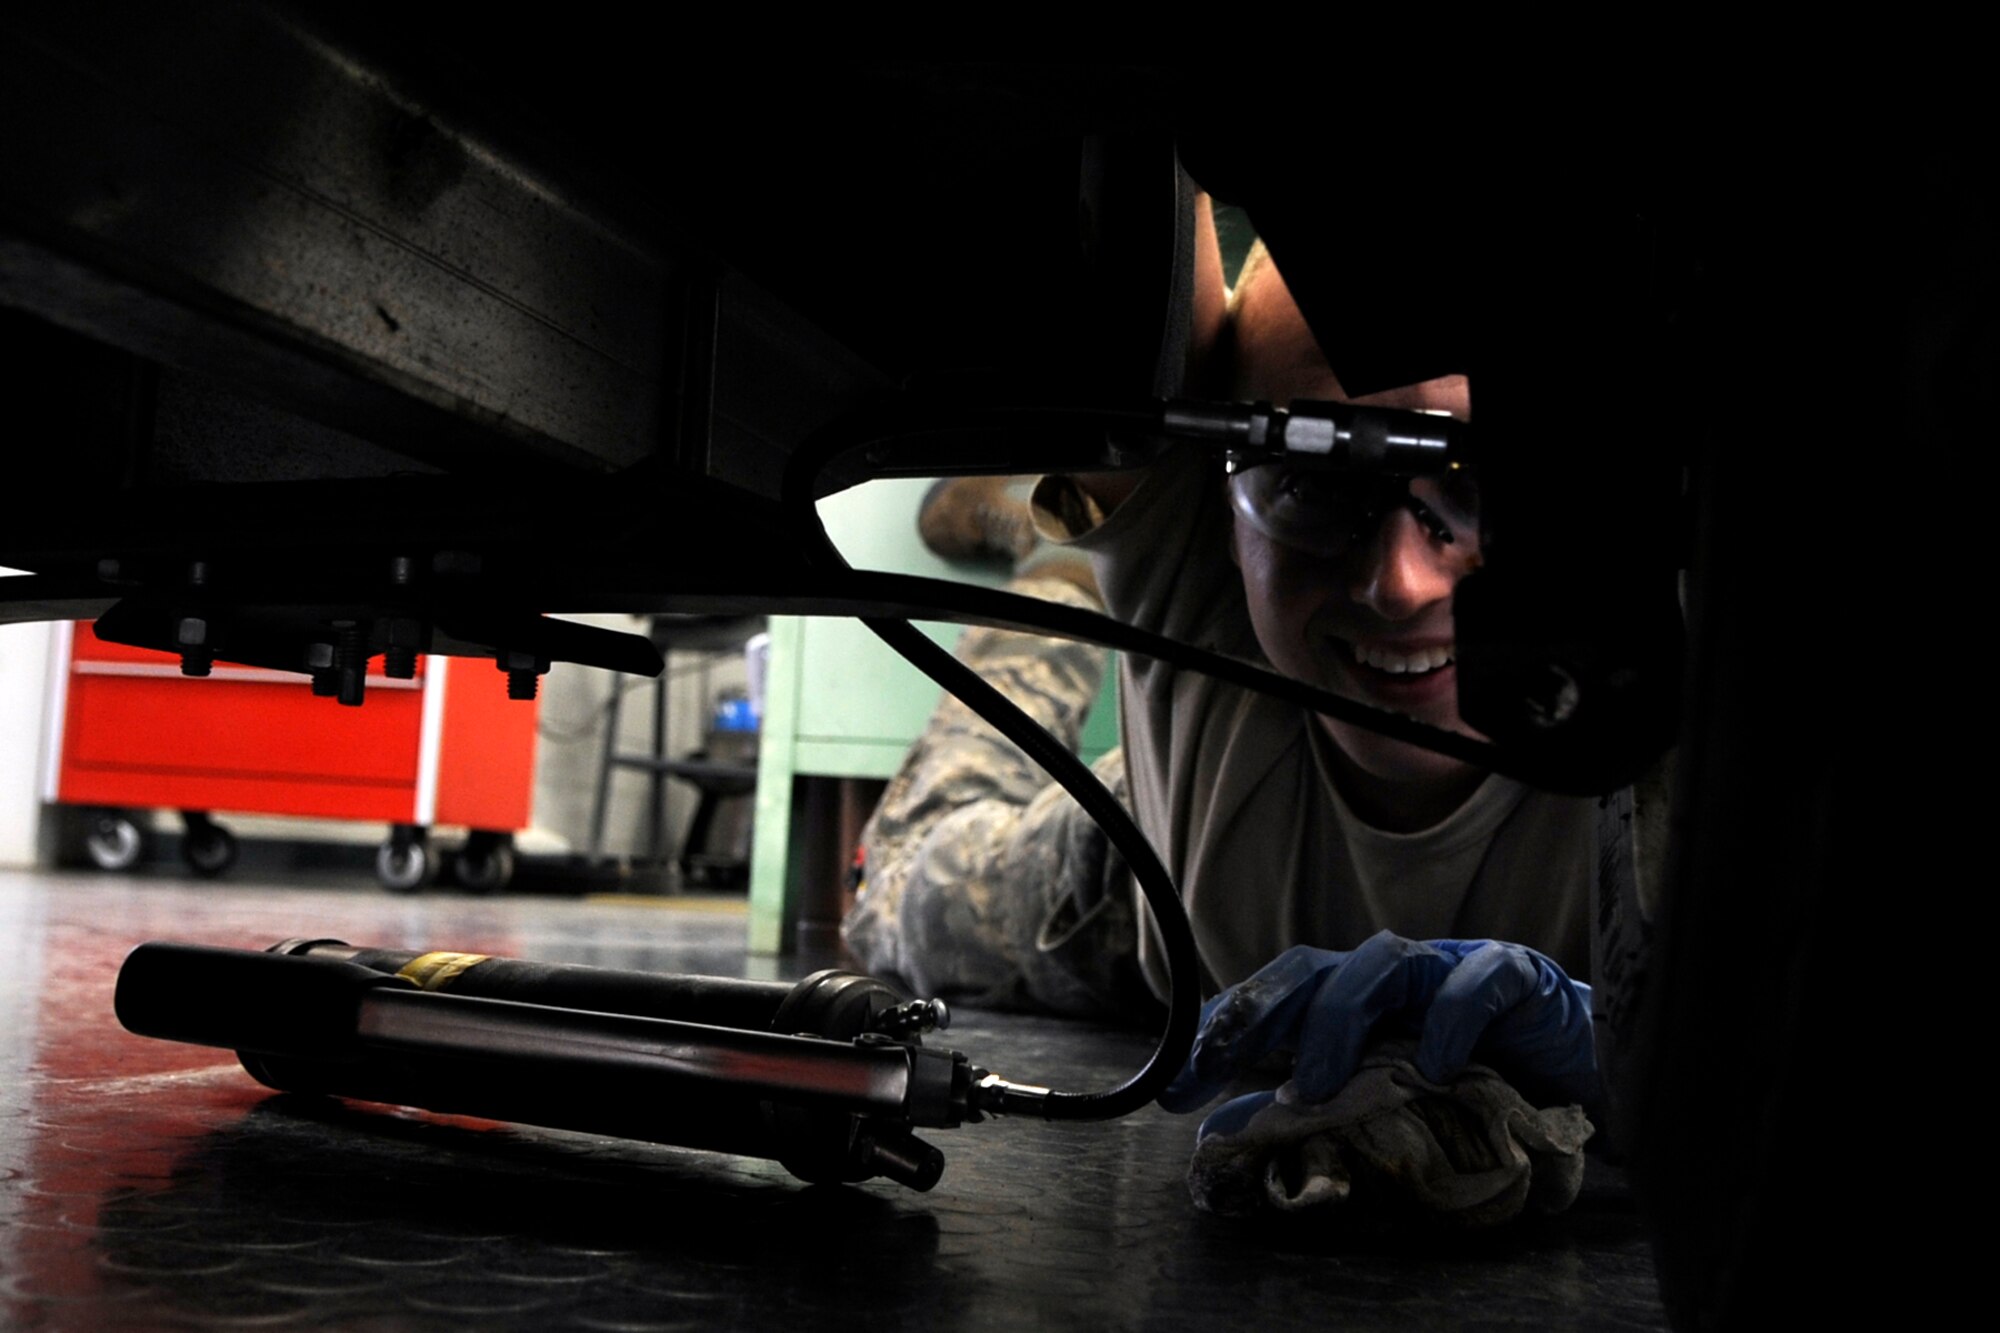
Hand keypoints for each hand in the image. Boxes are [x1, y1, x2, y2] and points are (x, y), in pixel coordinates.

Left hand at [1158, 931, 1597, 1114]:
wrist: (1587, 1072)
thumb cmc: (1481, 1082)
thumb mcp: (1389, 1101)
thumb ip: (1316, 1108)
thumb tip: (1227, 1129)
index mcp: (1357, 999)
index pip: (1275, 998)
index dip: (1222, 1031)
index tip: (1175, 1086)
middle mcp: (1394, 973)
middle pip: (1310, 967)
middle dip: (1257, 1011)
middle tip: (1217, 1065)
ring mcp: (1452, 965)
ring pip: (1381, 961)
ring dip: (1339, 1018)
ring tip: (1315, 1084)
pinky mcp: (1516, 975)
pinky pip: (1478, 980)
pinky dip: (1453, 1015)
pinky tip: (1438, 1062)